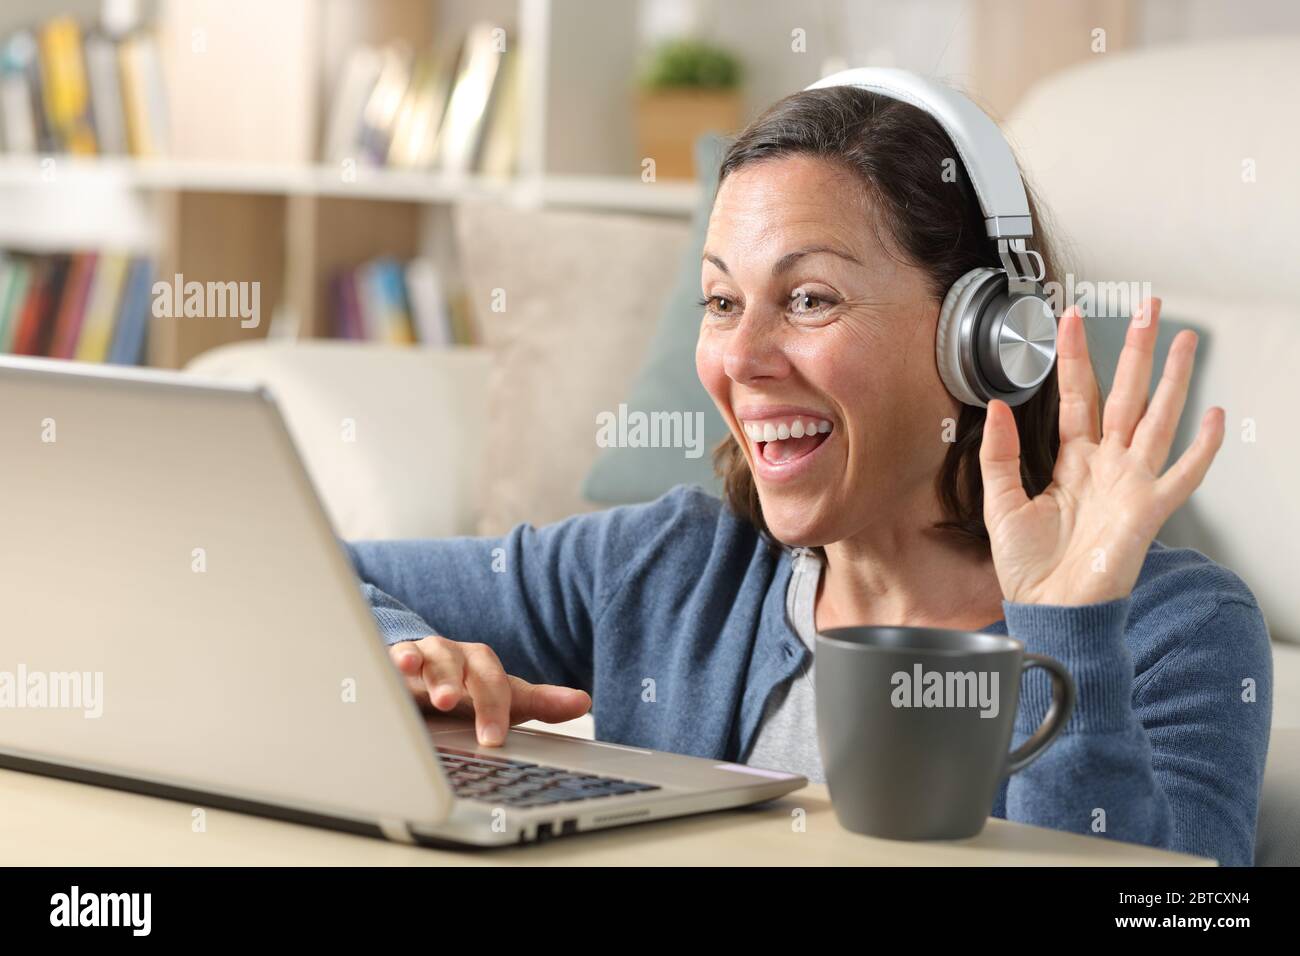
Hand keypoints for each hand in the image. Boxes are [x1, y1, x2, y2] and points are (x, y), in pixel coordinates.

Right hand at [388, 637, 591, 746]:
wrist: (422, 675)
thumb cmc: (466, 691)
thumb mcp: (502, 698)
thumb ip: (540, 702)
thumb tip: (584, 701)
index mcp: (483, 666)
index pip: (495, 683)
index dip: (495, 708)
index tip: (493, 738)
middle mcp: (456, 656)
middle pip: (465, 666)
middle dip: (466, 689)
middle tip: (465, 713)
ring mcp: (425, 656)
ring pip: (432, 657)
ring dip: (437, 675)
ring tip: (441, 699)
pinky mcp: (394, 660)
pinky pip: (395, 654)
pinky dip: (398, 659)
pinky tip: (400, 667)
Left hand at [978, 297, 1224, 605]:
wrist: (1047, 609)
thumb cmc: (1028, 567)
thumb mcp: (999, 504)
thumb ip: (1000, 455)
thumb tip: (999, 407)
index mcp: (1071, 462)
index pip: (1076, 397)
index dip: (1075, 358)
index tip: (1071, 319)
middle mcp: (1106, 466)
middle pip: (1125, 395)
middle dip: (1135, 350)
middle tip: (1146, 308)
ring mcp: (1131, 484)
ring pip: (1157, 418)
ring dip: (1171, 379)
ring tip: (1182, 339)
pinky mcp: (1149, 510)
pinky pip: (1183, 474)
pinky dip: (1202, 449)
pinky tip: (1214, 418)